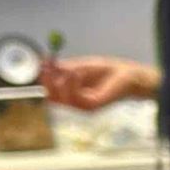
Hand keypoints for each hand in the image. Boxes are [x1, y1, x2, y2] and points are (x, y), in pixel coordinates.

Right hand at [40, 54, 156, 109]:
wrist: (127, 75)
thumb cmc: (106, 72)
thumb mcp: (80, 66)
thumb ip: (64, 68)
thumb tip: (46, 63)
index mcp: (71, 94)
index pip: (51, 91)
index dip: (44, 78)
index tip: (42, 63)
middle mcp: (75, 102)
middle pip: (52, 98)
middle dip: (47, 82)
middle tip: (47, 66)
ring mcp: (83, 106)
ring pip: (62, 99)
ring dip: (59, 82)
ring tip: (66, 68)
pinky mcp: (92, 106)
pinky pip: (76, 97)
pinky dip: (72, 84)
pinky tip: (74, 73)